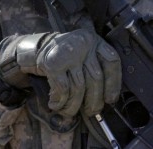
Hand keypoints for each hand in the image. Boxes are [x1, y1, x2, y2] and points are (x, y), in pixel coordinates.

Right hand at [0, 29, 120, 116]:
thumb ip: (95, 69)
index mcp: (94, 41)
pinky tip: (56, 104)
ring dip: (74, 105)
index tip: (111, 99)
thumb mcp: (84, 55)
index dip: (114, 83)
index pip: (112, 61)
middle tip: (91, 111)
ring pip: (79, 87)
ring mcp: (68, 53)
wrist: (37, 48)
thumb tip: (107, 100)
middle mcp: (83, 43)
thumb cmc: (66, 57)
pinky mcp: (53, 63)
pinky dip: (60, 102)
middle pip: (95, 78)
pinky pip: (63, 89)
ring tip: (70, 110)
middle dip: (94, 100)